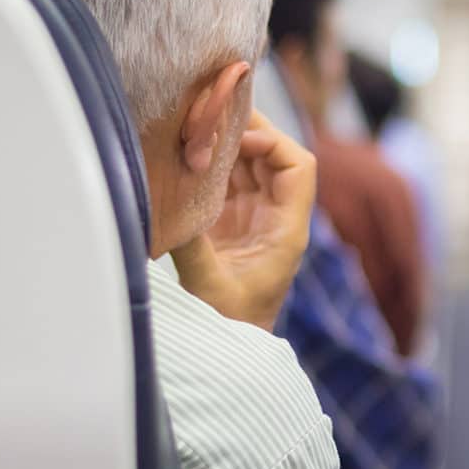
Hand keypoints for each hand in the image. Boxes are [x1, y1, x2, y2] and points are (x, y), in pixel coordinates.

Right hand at [168, 112, 314, 330]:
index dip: (273, 143)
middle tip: (210, 113)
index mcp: (286, 231)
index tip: (237, 139)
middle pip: (272, 157)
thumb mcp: (209, 288)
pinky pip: (224, 181)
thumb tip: (169, 205)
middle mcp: (274, 217)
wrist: (225, 355)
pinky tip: (185, 151)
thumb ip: (192, 247)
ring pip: (247, 165)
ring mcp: (252, 218)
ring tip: (194, 125)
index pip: (299, 167)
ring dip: (225, 145)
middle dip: (246, 131)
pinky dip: (209, 163)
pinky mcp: (227, 223)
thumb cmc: (228, 329)